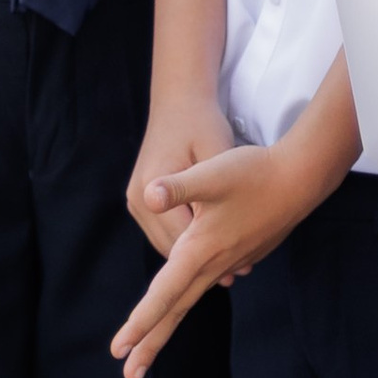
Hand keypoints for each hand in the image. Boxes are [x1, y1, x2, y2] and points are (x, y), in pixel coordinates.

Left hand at [110, 143, 332, 377]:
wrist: (304, 177)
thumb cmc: (257, 173)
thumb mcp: (213, 174)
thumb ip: (179, 186)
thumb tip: (148, 193)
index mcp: (201, 250)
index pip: (164, 292)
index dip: (140, 321)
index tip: (118, 350)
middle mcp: (216, 263)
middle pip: (178, 309)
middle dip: (152, 342)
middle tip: (130, 375)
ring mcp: (233, 262)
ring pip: (194, 297)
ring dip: (170, 322)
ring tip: (152, 343)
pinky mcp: (245, 253)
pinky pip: (212, 281)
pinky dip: (194, 294)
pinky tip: (192, 290)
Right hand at [125, 97, 236, 256]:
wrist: (178, 102)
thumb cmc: (201, 125)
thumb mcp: (215, 153)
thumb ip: (215, 188)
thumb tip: (227, 225)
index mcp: (154, 187)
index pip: (181, 236)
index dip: (211, 254)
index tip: (238, 267)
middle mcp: (139, 198)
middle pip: (170, 244)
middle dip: (202, 260)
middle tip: (237, 275)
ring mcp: (138, 200)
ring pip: (167, 240)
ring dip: (193, 253)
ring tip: (229, 268)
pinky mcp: (143, 198)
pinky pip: (166, 228)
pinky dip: (188, 238)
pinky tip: (212, 246)